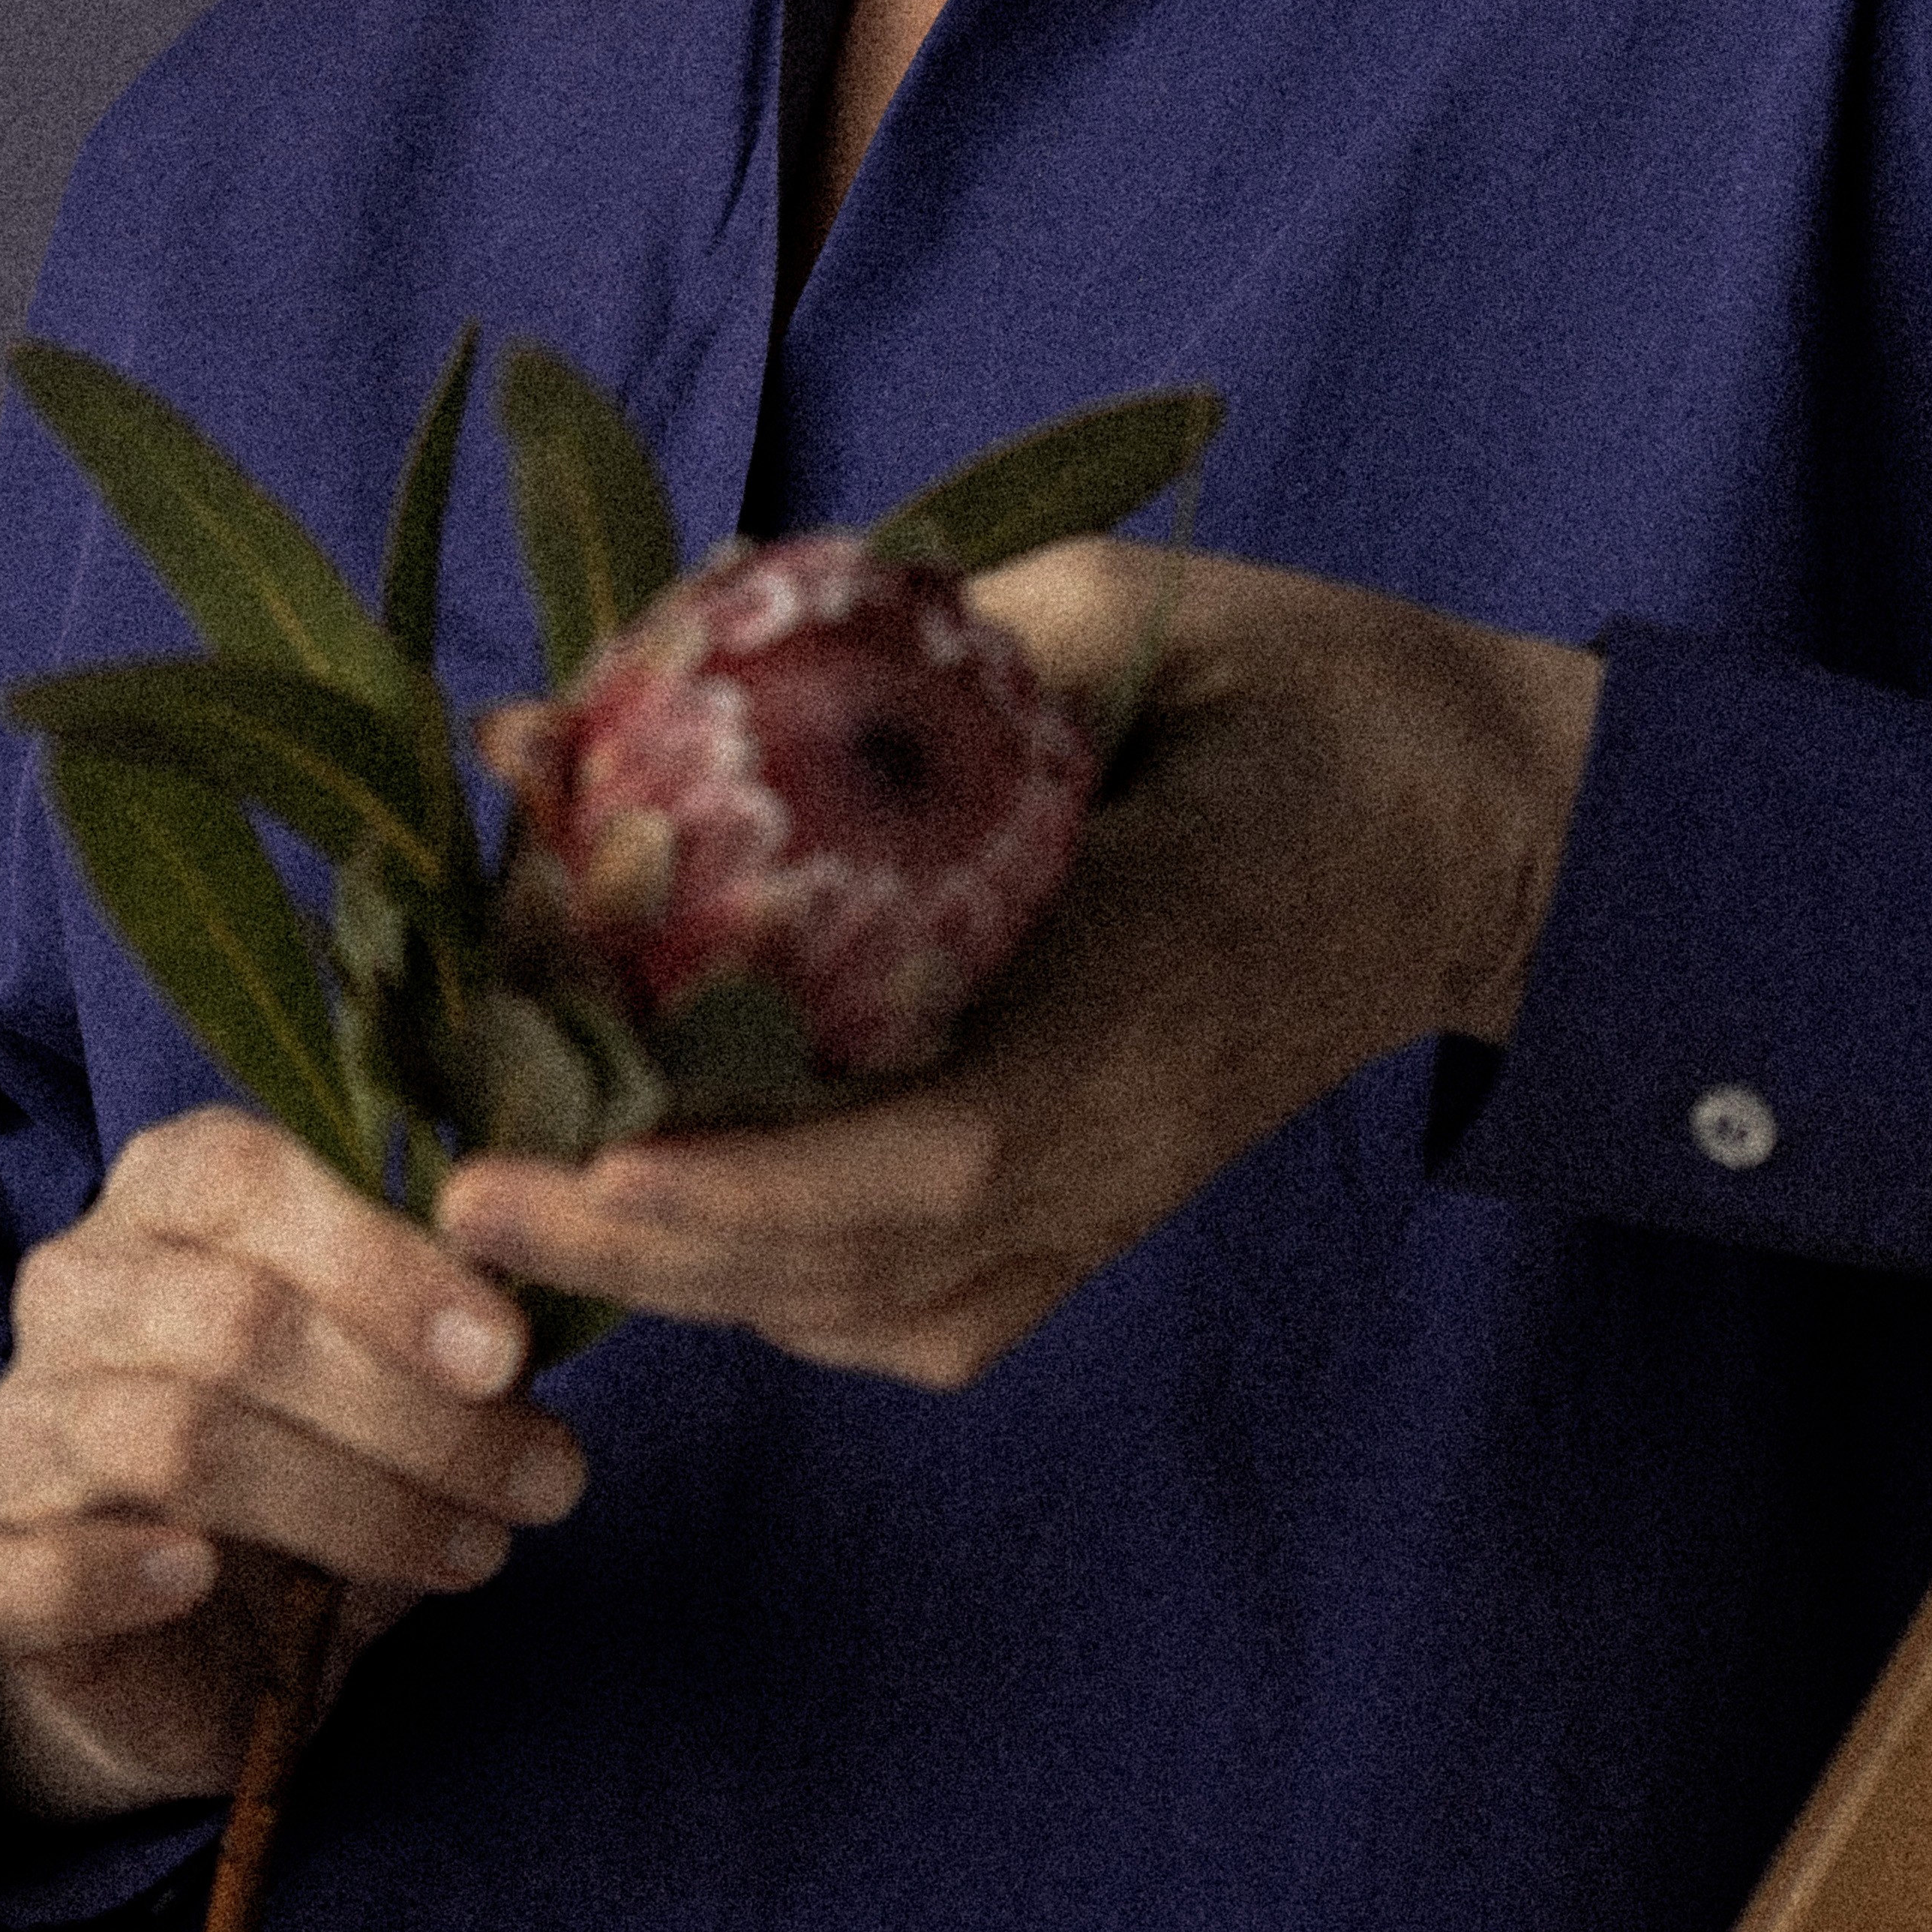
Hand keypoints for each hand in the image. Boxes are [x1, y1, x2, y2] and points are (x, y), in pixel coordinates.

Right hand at [0, 1107, 588, 1820]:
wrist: (207, 1636)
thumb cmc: (328, 1458)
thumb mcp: (407, 1375)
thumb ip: (456, 1327)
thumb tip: (535, 1308)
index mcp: (171, 1191)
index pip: (253, 1179)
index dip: (386, 1265)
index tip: (509, 1355)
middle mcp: (78, 1283)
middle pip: (234, 1323)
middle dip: (410, 1410)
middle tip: (543, 1480)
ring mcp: (20, 1418)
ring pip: (172, 1438)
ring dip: (347, 1505)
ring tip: (471, 1551)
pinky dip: (96, 1575)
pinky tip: (194, 1577)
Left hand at [435, 543, 1599, 1389]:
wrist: (1476, 827)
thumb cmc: (1302, 697)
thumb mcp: (1120, 616)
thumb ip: (921, 643)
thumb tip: (651, 670)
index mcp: (1135, 999)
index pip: (920, 1160)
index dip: (729, 1186)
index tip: (562, 1159)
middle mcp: (1119, 1142)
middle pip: (853, 1267)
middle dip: (639, 1241)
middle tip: (456, 1178)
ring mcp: (1115, 1202)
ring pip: (868, 1312)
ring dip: (689, 1268)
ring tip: (522, 1186)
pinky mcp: (1103, 1219)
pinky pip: (916, 1315)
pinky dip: (778, 1284)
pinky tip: (679, 1207)